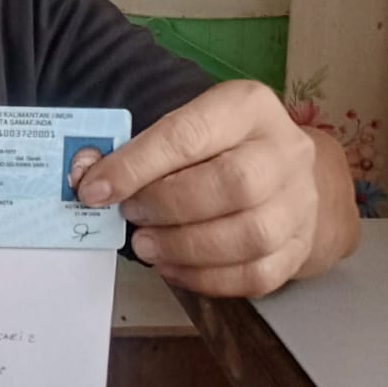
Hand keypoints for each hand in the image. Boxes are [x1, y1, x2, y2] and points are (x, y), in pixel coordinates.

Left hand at [77, 80, 331, 298]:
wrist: (286, 176)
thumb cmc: (221, 148)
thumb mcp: (187, 126)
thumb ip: (141, 149)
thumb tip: (88, 177)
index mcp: (248, 108)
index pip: (189, 135)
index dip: (136, 166)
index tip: (94, 190)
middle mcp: (284, 151)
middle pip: (233, 184)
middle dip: (168, 207)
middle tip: (131, 216)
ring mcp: (299, 202)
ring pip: (250, 235)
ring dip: (185, 248)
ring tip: (147, 247)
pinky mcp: (299, 246)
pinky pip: (256, 274)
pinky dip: (206, 278)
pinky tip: (174, 268)